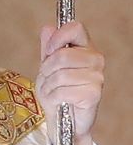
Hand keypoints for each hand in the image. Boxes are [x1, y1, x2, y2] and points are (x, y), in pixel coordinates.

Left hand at [35, 22, 103, 144]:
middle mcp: (95, 60)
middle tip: (47, 78)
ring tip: (51, 90)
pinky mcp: (93, 94)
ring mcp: (97, 77)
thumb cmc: (56, 89)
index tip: (49, 51)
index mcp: (85, 47)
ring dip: (48, 85)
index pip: (75, 28)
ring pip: (60, 74)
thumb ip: (48, 47)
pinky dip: (53, 97)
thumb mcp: (47, 65)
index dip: (58, 37)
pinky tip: (57, 100)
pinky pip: (63, 90)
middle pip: (62, 55)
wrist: (63, 117)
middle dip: (46, 69)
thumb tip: (48, 28)